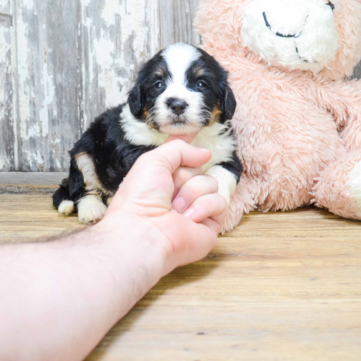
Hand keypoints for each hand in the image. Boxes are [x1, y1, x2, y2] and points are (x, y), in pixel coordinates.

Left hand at [101, 135, 226, 275]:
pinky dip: (203, 207)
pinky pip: (220, 202)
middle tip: (170, 189)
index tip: (195, 128)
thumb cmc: (140, 198)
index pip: (181, 157)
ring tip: (176, 209)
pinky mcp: (210, 225)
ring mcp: (196, 209)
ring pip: (211, 183)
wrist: (143, 232)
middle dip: (186, 175)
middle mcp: (180, 194)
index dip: (188, 145)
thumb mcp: (154, 160)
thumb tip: (205, 154)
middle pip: (199, 168)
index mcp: (163, 180)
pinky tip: (188, 218)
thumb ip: (179, 148)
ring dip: (192, 192)